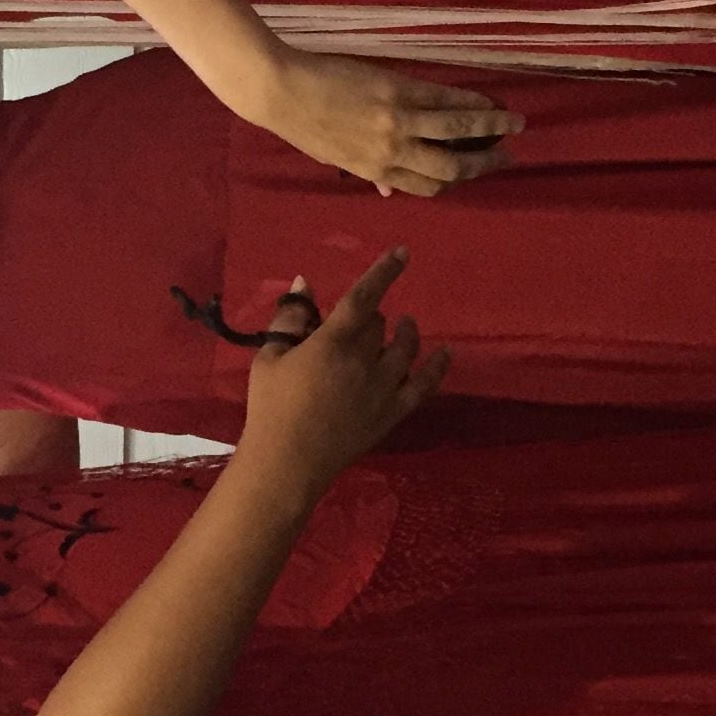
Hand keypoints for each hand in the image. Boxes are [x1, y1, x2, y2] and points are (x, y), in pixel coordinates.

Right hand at [234, 249, 449, 492]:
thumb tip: (305, 283)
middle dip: (371, 317)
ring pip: (405, 348)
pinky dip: (437, 366)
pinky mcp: (392, 413)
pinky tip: (445, 353)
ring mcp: (383, 388)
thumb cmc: (271, 406)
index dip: (384, 272)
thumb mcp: (269, 357)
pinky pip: (424, 385)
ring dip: (406, 332)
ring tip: (405, 326)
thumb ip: (289, 319)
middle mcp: (364, 360)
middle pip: (379, 324)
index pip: (363, 298)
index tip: (403, 253)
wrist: (287, 462)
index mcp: (332, 342)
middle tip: (355, 325)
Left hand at [253, 49, 523, 195]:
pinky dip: (471, 102)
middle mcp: (391, 153)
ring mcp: (397, 122)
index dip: (456, 181)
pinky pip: (444, 100)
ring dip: (492, 128)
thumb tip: (389, 189)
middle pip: (451, 168)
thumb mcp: (334, 157)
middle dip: (484, 164)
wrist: (281, 90)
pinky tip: (487, 102)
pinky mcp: (398, 91)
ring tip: (516, 123)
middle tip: (507, 156)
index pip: (428, 187)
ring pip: (457, 132)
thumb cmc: (303, 124)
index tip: (473, 171)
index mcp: (375, 172)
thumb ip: (368, 172)